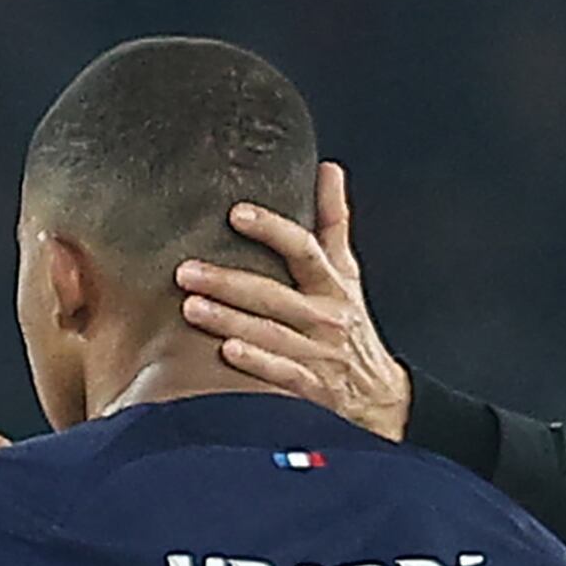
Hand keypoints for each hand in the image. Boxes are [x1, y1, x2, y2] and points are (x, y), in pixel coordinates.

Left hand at [177, 162, 412, 439]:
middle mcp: (326, 318)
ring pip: (272, 334)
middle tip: (185, 271)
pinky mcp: (314, 390)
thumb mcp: (347, 274)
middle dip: (229, 282)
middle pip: (275, 295)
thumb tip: (328, 168)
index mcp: (333, 285)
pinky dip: (258, 362)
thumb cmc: (350, 326)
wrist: (380, 397)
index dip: (272, 230)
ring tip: (190, 307)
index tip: (236, 213)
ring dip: (230, 320)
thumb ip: (333, 222)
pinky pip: (284, 374)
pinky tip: (227, 351)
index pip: (304, 250)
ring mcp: (320, 355)